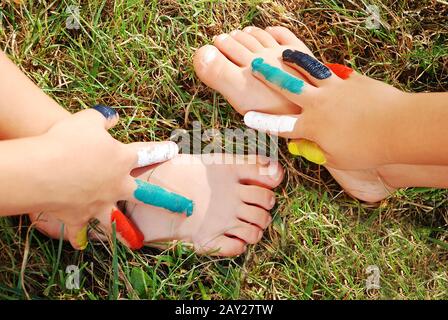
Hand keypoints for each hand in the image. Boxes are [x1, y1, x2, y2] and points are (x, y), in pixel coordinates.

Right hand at [37, 105, 179, 248]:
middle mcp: (116, 185)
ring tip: (134, 243)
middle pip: (145, 194)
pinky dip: (78, 238)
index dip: (161, 150)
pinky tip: (79, 244)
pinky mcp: (78, 217)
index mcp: (122, 160)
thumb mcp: (88, 120)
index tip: (174, 150)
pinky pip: (79, 232)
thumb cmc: (67, 140)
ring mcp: (99, 204)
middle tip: (183, 206)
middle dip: (165, 200)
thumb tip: (112, 118)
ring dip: (126, 233)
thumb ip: (103, 119)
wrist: (41, 170)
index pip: (147, 153)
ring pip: (117, 222)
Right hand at [243, 50, 407, 169]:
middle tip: (256, 65)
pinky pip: (335, 72)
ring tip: (284, 53)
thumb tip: (306, 146)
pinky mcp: (351, 80)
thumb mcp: (337, 158)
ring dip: (294, 61)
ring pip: (308, 71)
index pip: (279, 125)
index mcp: (310, 127)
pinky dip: (326, 69)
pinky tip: (323, 65)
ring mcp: (334, 89)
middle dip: (269, 75)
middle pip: (287, 86)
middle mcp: (317, 104)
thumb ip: (317, 151)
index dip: (262, 122)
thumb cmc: (368, 149)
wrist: (398, 128)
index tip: (248, 116)